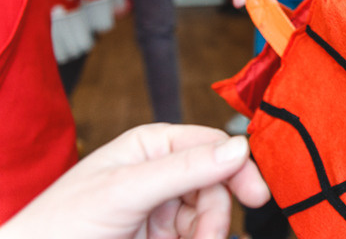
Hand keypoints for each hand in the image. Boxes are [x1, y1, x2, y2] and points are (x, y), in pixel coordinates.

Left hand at [0, 124, 269, 238]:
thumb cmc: (59, 224)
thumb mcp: (125, 191)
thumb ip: (183, 169)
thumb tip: (239, 147)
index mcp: (152, 147)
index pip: (213, 146)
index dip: (237, 168)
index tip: (256, 196)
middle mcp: (161, 174)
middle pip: (217, 186)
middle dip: (215, 215)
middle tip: (207, 238)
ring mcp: (162, 210)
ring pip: (211, 217)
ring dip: (207, 235)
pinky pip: (198, 236)